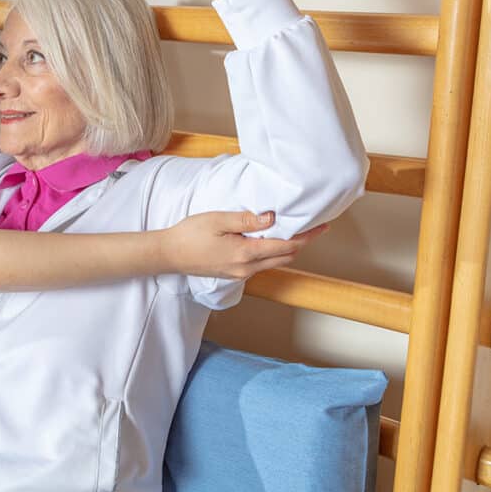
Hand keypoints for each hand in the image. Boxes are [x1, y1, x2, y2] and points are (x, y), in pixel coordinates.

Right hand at [166, 210, 327, 278]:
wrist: (169, 255)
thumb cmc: (189, 234)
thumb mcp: (218, 220)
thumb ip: (247, 220)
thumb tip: (272, 217)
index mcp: (245, 254)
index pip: (286, 246)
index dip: (306, 236)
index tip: (321, 226)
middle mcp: (246, 268)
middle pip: (285, 257)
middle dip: (301, 242)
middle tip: (311, 225)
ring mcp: (240, 274)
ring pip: (274, 263)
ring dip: (286, 249)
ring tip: (292, 230)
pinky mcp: (234, 274)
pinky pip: (261, 265)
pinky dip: (272, 253)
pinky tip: (269, 239)